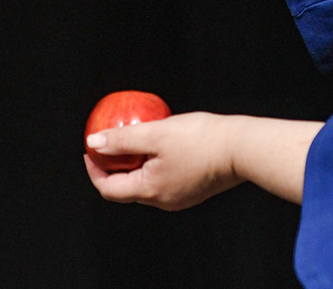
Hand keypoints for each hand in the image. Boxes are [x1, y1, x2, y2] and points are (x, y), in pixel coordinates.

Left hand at [83, 112, 243, 211]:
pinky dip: (152, 165)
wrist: (241, 148)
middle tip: (109, 143)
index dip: (94, 169)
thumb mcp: (155, 133)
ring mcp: (179, 197)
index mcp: (150, 190)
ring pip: (145, 184)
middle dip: (112, 167)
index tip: (91, 149)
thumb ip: (122, 140)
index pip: (109, 188)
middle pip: (125, 188)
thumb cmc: (200, 139)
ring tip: (133, 140)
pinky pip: (163, 180)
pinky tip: (159, 145)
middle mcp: (163, 200)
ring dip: (133, 165)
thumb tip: (94, 143)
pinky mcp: (192, 189)